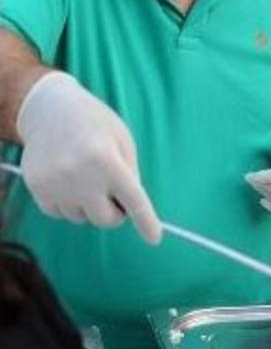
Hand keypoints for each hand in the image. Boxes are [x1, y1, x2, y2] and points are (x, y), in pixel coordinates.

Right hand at [16, 71, 160, 242]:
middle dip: (115, 212)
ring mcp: (56, 184)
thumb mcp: (123, 140)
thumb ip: (130, 174)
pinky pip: (60, 214)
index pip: (133, 200)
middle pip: (106, 219)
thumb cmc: (95, 124)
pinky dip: (68, 203)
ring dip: (89, 205)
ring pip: (82, 218)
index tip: (154, 238)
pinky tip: (67, 179)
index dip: (145, 221)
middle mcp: (81, 176)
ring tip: (85, 175)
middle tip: (113, 192)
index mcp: (108, 161)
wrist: (50, 110)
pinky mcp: (37, 189)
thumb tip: (129, 209)